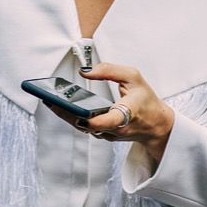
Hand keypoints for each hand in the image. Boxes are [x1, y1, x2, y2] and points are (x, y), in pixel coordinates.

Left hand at [46, 62, 174, 168]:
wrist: (156, 125)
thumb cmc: (146, 100)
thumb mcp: (134, 77)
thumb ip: (109, 70)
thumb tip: (85, 72)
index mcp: (127, 114)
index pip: (108, 122)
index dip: (92, 119)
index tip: (79, 112)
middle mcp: (116, 129)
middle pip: (87, 125)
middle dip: (67, 113)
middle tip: (50, 99)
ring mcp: (108, 135)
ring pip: (83, 127)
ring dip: (66, 114)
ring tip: (50, 99)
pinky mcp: (103, 135)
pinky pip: (85, 126)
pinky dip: (72, 116)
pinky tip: (60, 105)